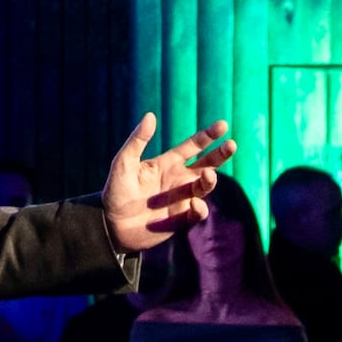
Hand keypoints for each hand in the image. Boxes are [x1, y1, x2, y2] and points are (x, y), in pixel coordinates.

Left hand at [104, 114, 235, 253]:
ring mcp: (181, 199)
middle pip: (207, 164)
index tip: (223, 125)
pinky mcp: (181, 219)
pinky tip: (193, 203)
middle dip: (220, 155)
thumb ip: (137, 141)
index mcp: (167, 163)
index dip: (208, 136)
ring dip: (210, 180)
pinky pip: (198, 212)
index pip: (193, 146)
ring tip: (208, 175)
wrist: (111, 226)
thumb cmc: (115, 191)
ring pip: (205, 187)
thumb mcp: (123, 162)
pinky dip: (200, 207)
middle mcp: (178, 179)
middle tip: (231, 145)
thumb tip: (150, 115)